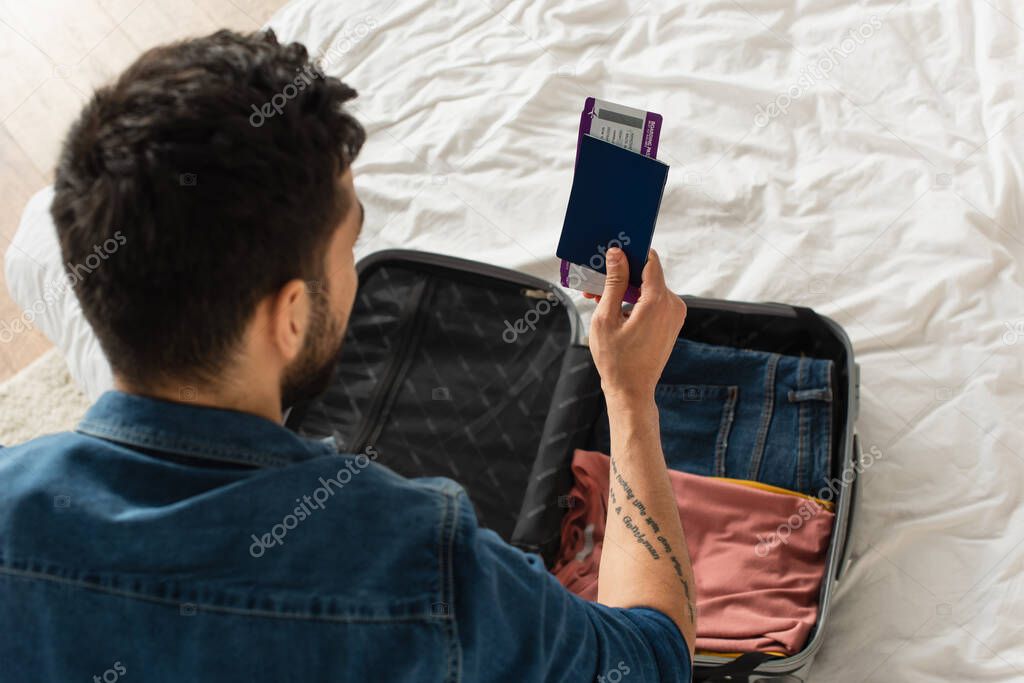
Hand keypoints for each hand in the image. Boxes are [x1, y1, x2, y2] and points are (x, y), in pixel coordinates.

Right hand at [587, 248, 685, 403]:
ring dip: (625, 289)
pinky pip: (653, 301)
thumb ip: (613, 282)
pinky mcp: (672, 322)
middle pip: (647, 274)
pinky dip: (634, 300)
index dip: (631, 252)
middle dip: (621, 275)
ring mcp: (675, 314)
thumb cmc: (616, 359)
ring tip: (598, 299)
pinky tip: (613, 309)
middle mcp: (673, 305)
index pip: (650, 260)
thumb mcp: (607, 317)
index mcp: (658, 302)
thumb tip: (616, 254)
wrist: (631, 390)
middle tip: (595, 282)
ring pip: (649, 288)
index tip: (612, 252)